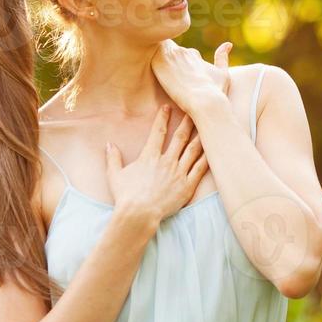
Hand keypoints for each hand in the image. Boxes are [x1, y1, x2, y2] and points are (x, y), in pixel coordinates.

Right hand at [104, 105, 208, 230]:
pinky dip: (207, 157)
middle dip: (187, 122)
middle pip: (181, 136)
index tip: (167, 107)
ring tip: (207, 126)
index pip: (158, 131)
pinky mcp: (187, 185)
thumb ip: (113, 158)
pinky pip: (200, 168)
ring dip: (200, 136)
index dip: (163, 117)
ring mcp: (179, 173)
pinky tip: (213, 149)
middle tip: (194, 111)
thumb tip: (109, 144)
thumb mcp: (115, 175)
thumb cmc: (125, 196)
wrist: (139, 214)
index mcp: (150, 156)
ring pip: (193, 150)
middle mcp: (167, 161)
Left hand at [151, 39, 231, 114]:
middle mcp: (181, 52)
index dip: (173, 64)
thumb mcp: (223, 73)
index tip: (171, 75)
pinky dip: (147, 63)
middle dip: (161, 61)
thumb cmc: (216, 91)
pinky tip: (145, 73)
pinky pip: (149, 58)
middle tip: (157, 74)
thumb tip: (228, 44)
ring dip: (153, 60)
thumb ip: (222, 57)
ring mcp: (170, 58)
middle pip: (165, 53)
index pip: (178, 53)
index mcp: (192, 54)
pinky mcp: (159, 64)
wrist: (206, 101)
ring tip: (146, 70)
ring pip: (156, 53)